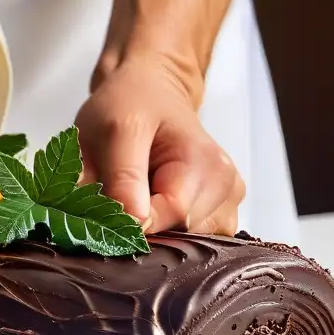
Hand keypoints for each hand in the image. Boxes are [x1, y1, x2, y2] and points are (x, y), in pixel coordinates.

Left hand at [74, 55, 244, 235]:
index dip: (134, 222)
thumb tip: (134, 223)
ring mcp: (227, 201)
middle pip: (180, 235)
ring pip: (185, 244)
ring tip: (140, 193)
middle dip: (144, 226)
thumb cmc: (130, 106)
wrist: (149, 91)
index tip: (106, 206)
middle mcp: (226, 185)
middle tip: (118, 193)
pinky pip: (193, 242)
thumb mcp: (115, 131)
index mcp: (204, 162)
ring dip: (156, 229)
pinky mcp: (221, 213)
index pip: (172, 218)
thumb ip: (122, 178)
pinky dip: (168, 232)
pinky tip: (154, 203)